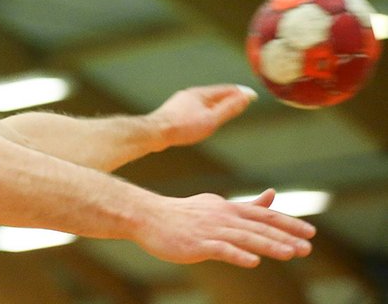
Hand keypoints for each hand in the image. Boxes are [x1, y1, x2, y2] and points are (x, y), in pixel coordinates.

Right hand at [134, 189, 314, 267]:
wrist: (148, 216)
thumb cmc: (183, 214)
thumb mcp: (217, 205)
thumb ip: (247, 205)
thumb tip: (273, 195)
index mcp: (228, 208)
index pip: (264, 215)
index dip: (288, 223)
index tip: (310, 232)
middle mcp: (222, 217)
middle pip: (258, 226)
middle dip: (285, 236)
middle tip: (308, 247)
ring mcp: (209, 230)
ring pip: (245, 237)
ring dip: (268, 245)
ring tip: (290, 253)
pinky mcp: (196, 244)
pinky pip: (220, 249)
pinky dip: (237, 254)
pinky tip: (253, 261)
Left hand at [147, 84, 256, 148]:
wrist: (155, 132)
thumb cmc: (183, 127)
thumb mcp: (211, 119)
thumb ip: (229, 108)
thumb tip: (246, 97)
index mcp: (201, 93)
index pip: (226, 89)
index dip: (241, 93)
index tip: (253, 96)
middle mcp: (190, 94)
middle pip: (215, 94)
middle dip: (229, 97)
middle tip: (242, 100)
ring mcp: (181, 102)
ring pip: (204, 101)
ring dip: (216, 104)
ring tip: (225, 108)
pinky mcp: (174, 111)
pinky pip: (195, 107)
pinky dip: (205, 110)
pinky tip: (202, 117)